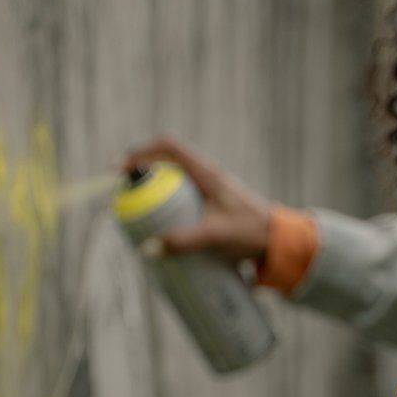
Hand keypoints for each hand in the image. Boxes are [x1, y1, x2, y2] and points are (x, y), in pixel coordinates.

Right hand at [123, 136, 273, 262]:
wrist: (278, 241)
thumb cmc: (250, 231)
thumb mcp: (215, 235)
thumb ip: (183, 241)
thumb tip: (148, 249)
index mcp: (206, 172)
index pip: (169, 146)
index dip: (141, 152)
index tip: (119, 169)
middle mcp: (205, 175)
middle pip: (165, 163)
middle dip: (141, 175)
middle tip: (124, 196)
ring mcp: (208, 189)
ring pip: (172, 181)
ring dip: (153, 192)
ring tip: (137, 213)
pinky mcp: (210, 205)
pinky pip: (181, 199)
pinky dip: (166, 207)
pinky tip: (159, 227)